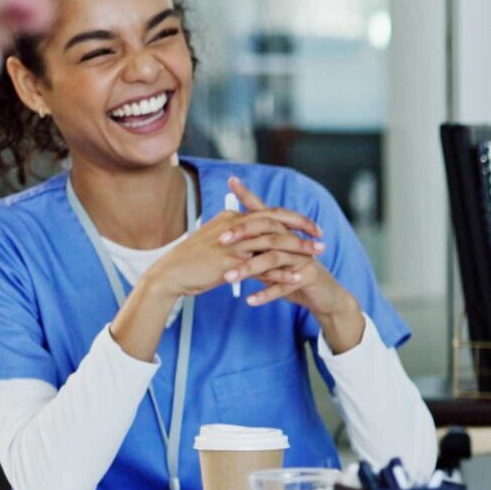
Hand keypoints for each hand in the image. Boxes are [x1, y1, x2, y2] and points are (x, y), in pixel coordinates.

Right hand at [137, 206, 322, 304]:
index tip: (309, 225)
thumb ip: (236, 238)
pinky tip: (298, 277)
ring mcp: (232, 243)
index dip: (291, 218)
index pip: (268, 211)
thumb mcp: (216, 243)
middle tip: (321, 236)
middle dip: (301, 228)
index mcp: (231, 218)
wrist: (169, 275)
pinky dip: (282, 272)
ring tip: (318, 257)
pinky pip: (263, 266)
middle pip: (275, 220)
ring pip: (273, 241)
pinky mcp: (230, 262)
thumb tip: (254, 240)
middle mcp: (233, 226)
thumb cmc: (192, 261)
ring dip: (298, 248)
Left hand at [223, 177, 362, 345]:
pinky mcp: (309, 277)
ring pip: (273, 259)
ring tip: (228, 278)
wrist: (325, 296)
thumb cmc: (294, 276)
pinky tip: (250, 300)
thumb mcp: (272, 261)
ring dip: (249, 269)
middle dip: (244, 233)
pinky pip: (285, 285)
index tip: (231, 180)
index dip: (249, 195)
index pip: (264, 211)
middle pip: (268, 231)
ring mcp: (303, 258)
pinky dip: (266, 293)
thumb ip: (255, 250)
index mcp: (284, 234)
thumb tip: (227, 239)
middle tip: (221, 239)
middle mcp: (294, 241)